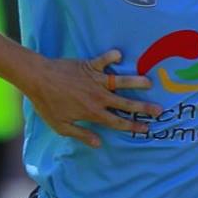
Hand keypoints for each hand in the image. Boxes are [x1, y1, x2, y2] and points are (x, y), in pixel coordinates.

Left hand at [21, 49, 159, 148]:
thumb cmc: (47, 104)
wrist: (38, 79)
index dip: (133, 126)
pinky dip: (112, 56)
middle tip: (159, 110)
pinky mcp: (89, 66)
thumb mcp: (61, 126)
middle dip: (144, 108)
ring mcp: (95, 80)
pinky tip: (120, 54)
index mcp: (93, 113)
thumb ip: (81, 135)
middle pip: (126, 104)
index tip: (147, 128)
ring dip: (136, 82)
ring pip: (121, 81)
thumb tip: (98, 143)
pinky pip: (104, 60)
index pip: (118, 122)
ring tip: (150, 82)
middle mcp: (98, 97)